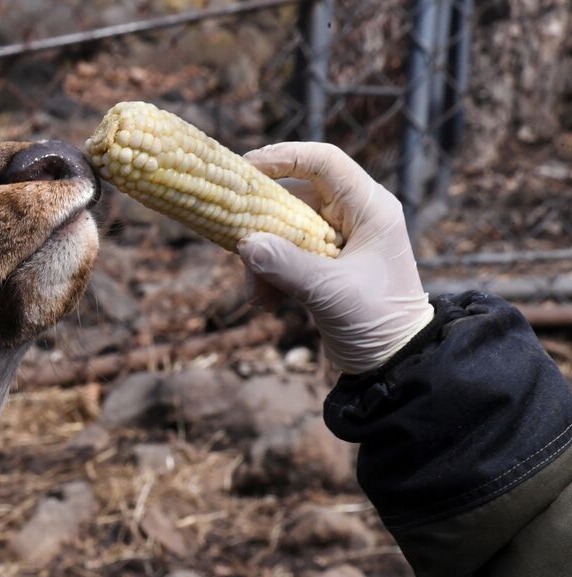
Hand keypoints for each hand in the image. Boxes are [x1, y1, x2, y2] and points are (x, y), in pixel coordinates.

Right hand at [237, 142, 433, 374]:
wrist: (393, 363)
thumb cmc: (376, 322)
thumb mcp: (329, 293)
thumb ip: (286, 265)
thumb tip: (245, 244)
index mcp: (370, 209)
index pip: (324, 162)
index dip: (284, 158)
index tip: (245, 168)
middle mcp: (354, 216)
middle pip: (294, 196)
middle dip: (263, 225)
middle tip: (237, 246)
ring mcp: (338, 240)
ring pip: (283, 228)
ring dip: (262, 259)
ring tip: (258, 295)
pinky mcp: (323, 264)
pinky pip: (285, 254)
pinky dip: (269, 274)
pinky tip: (266, 302)